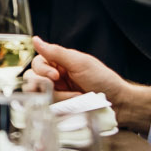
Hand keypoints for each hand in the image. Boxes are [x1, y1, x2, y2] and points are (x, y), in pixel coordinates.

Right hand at [31, 39, 150, 129]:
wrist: (118, 103)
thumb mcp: (80, 63)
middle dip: (46, 84)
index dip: (42, 70)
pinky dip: (60, 108)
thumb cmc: (103, 80)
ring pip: (39, 96)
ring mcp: (57, 95)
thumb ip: (56, 52)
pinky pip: (49, 109)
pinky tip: (74, 106)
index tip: (56, 75)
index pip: (37, 64)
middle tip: (61, 86)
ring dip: (58, 97)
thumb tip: (35, 40)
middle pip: (33, 80)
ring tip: (76, 98)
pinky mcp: (60, 110)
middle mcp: (55, 79)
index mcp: (59, 64)